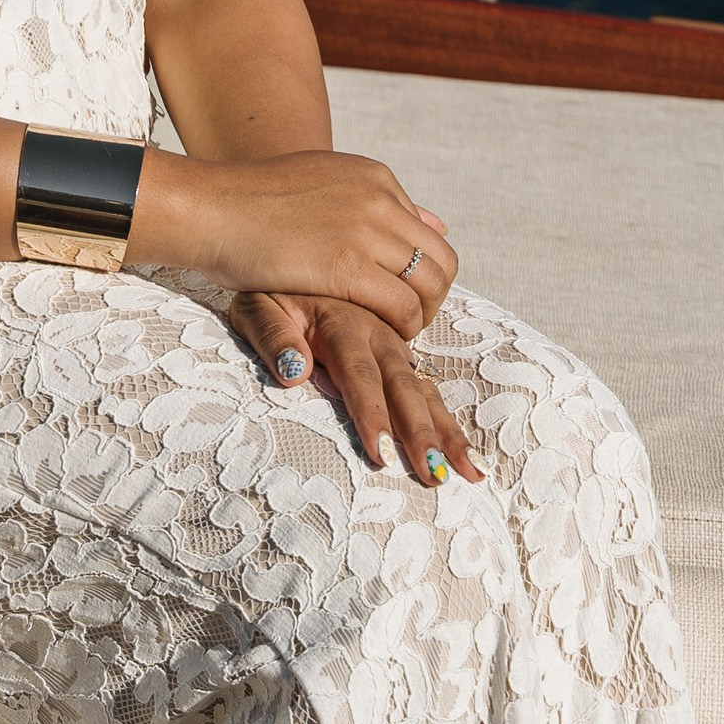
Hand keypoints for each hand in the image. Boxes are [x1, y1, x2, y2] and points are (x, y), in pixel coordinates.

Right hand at [137, 146, 455, 336]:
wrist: (211, 206)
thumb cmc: (255, 202)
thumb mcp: (324, 183)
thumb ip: (377, 203)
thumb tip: (438, 221)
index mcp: (374, 177)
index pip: (428, 234)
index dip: (417, 273)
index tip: (395, 294)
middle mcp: (378, 198)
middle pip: (441, 261)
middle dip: (431, 298)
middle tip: (403, 320)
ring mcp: (365, 229)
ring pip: (429, 286)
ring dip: (418, 317)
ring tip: (390, 332)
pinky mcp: (347, 265)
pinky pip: (402, 307)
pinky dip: (399, 328)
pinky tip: (374, 334)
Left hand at [231, 291, 481, 487]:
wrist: (283, 247)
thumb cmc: (265, 286)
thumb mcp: (253, 303)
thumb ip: (271, 334)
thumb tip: (294, 370)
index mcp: (340, 319)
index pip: (357, 372)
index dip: (370, 412)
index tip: (380, 455)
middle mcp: (374, 329)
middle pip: (402, 383)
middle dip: (419, 431)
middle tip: (433, 476)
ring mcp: (391, 338)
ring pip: (424, 386)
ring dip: (446, 429)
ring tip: (469, 470)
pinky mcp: (398, 347)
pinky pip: (428, 383)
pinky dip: (448, 418)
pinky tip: (467, 452)